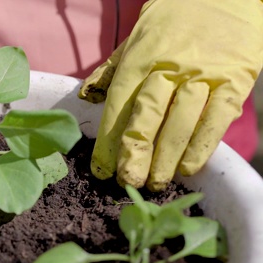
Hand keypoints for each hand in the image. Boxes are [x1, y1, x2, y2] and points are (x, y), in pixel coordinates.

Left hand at [78, 0, 262, 190]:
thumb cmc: (174, 20)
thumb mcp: (137, 38)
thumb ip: (113, 69)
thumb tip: (87, 96)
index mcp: (141, 58)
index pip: (120, 105)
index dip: (109, 140)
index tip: (101, 169)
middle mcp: (170, 67)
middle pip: (147, 115)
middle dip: (135, 153)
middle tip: (128, 181)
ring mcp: (204, 75)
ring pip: (180, 121)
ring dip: (166, 157)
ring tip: (154, 184)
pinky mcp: (234, 81)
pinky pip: (217, 119)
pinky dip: (201, 146)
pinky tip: (186, 168)